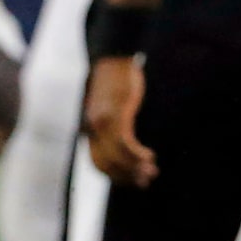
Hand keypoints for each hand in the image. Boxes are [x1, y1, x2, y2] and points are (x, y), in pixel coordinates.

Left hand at [83, 56, 156, 187]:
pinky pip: (126, 143)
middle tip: (144, 182)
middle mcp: (93, 128)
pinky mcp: (117, 114)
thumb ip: (112, 123)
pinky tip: (149, 157)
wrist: (111, 58)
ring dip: (135, 168)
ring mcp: (104, 122)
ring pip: (117, 157)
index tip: (132, 181)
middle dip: (126, 177)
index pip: (98, 163)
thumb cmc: (113, 80)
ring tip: (151, 171)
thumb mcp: (110, 105)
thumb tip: (122, 139)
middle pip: (106, 164)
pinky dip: (137, 154)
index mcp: (90, 128)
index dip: (115, 176)